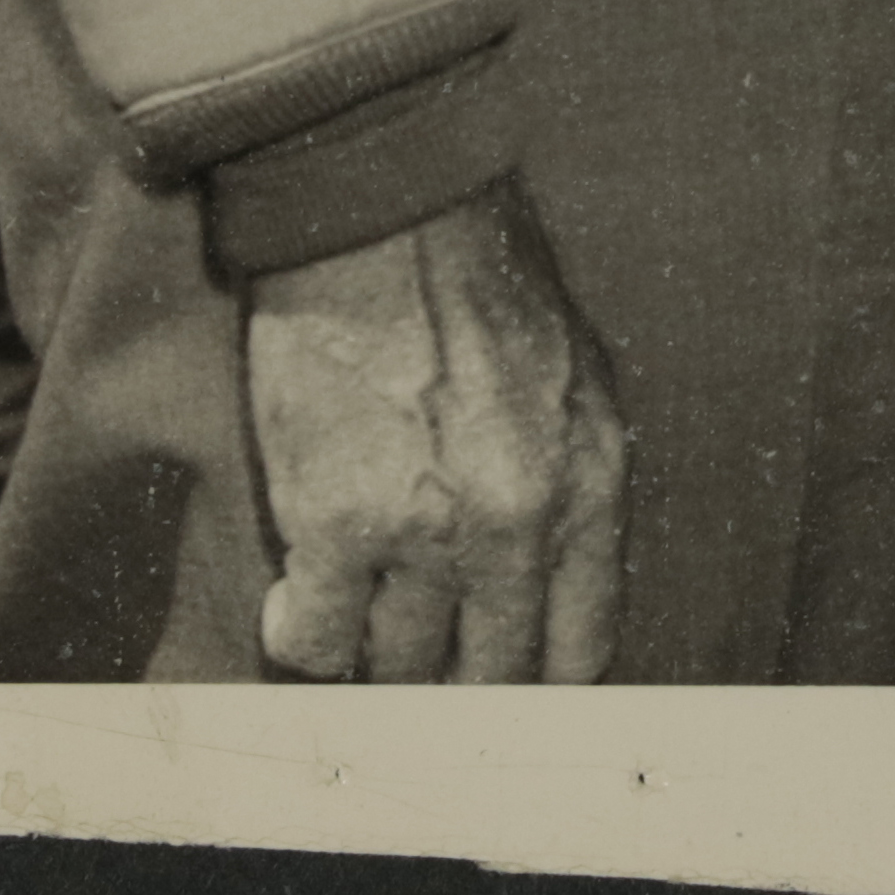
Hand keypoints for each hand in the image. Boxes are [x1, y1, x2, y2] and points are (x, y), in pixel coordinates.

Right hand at [246, 173, 631, 681]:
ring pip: (399, 668)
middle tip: (414, 668)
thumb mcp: (572, 380)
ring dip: (371, 657)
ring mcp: (427, 530)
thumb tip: (549, 589)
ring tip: (355, 619)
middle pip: (491, 676)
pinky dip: (301, 634)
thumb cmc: (477, 281)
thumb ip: (569, 487)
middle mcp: (521, 519)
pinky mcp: (333, 523)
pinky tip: (300, 597)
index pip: (583, 646)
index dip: (535, 678)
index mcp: (594, 480)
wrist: (385, 210)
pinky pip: (314, 640)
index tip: (499, 681)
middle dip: (452, 684)